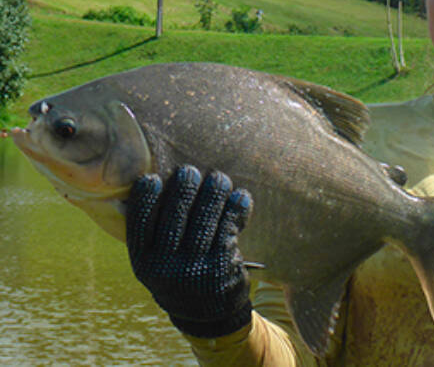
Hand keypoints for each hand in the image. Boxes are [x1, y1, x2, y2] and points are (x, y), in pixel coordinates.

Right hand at [125, 165, 252, 337]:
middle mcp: (165, 267)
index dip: (144, 199)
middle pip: (174, 217)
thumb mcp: (158, 261)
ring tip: (219, 178)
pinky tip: (240, 196)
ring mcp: (194, 269)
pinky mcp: (221, 267)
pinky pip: (228, 229)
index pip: (139, 224)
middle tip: (190, 171)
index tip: (153, 177)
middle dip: (184, 189)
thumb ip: (155, 232)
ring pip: (204, 220)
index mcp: (143, 262)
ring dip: (213, 193)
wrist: (209, 316)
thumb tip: (155, 180)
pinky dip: (235, 209)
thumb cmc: (180, 273)